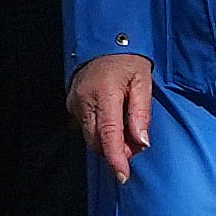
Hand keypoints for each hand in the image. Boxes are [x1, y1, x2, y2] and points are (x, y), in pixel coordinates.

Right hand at [70, 51, 158, 182]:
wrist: (104, 38)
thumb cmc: (128, 59)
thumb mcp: (143, 81)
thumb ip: (141, 113)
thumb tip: (142, 142)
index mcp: (104, 94)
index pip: (109, 134)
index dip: (116, 158)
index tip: (123, 176)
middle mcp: (84, 101)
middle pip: (97, 141)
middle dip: (115, 152)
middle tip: (135, 147)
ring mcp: (75, 103)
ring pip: (90, 137)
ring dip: (108, 142)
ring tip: (126, 132)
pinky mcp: (71, 104)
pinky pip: (85, 127)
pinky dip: (99, 132)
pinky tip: (112, 122)